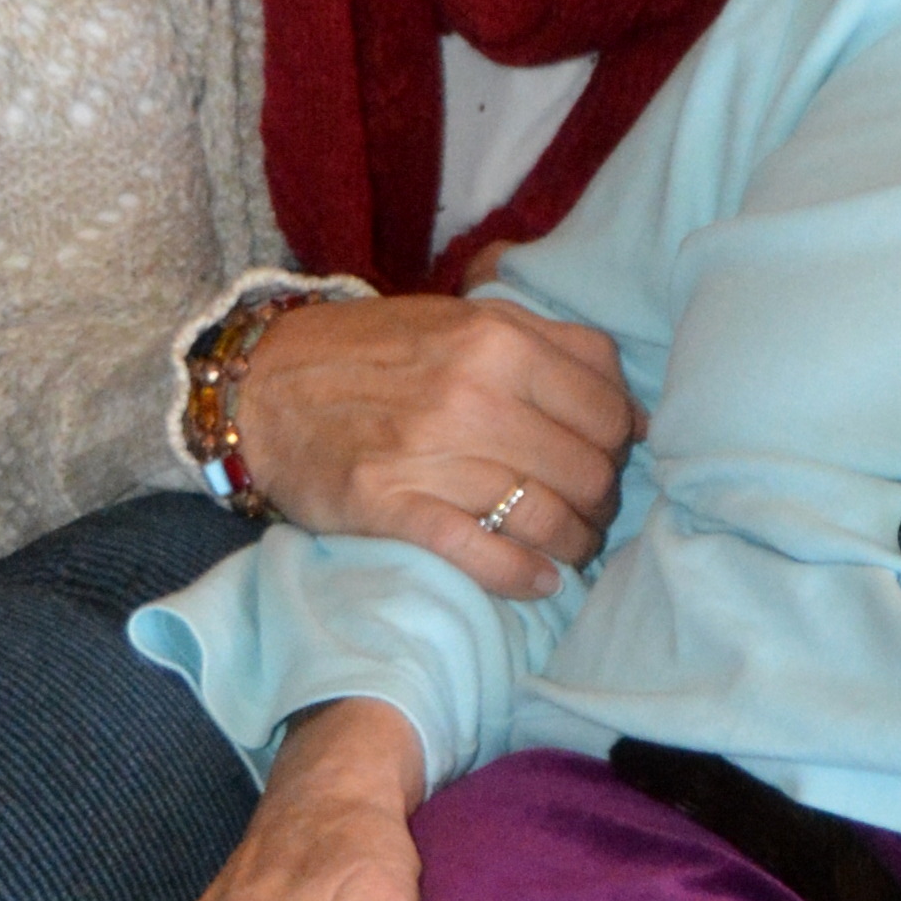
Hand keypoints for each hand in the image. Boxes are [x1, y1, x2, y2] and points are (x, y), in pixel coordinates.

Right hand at [235, 290, 636, 597]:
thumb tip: (634, 410)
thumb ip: (554, 349)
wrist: (266, 384)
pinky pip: (482, 552)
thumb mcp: (469, 319)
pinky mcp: (391, 506)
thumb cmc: (381, 352)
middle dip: (601, 500)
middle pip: (586, 469)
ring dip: (573, 544)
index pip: (607, 410)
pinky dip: (522, 575)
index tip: (612, 458)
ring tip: (571, 549)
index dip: (622, 444)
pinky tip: (539, 581)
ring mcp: (432, 454)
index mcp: (501, 341)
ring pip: (546, 516)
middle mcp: (474, 394)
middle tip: (593, 512)